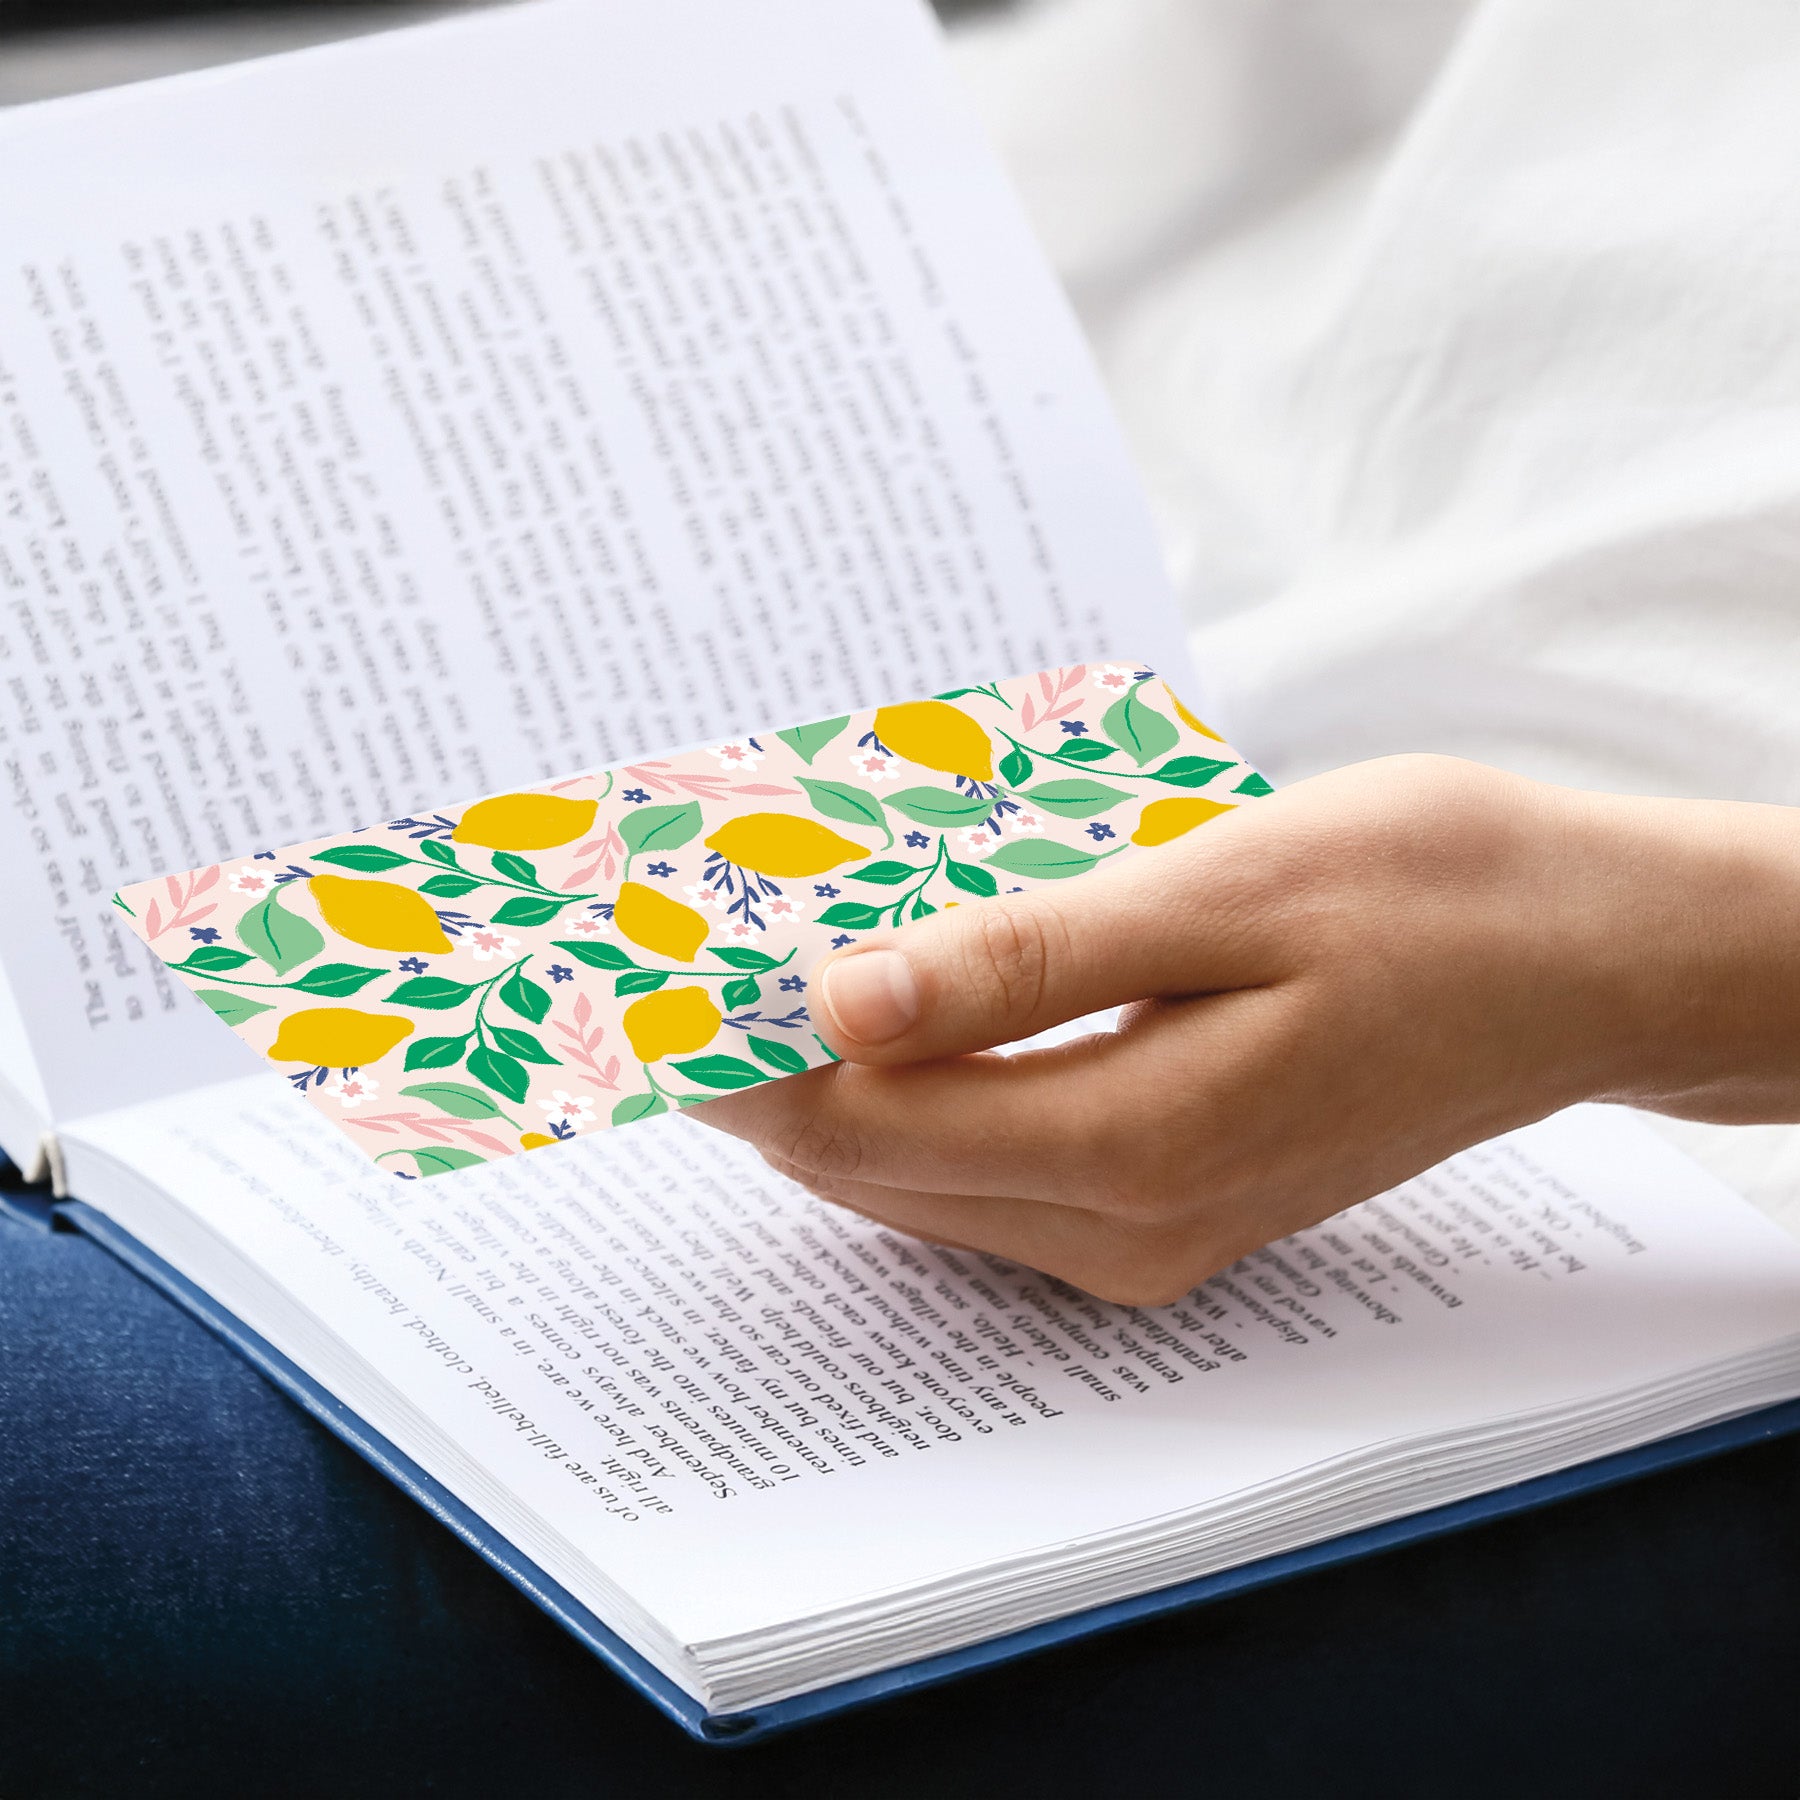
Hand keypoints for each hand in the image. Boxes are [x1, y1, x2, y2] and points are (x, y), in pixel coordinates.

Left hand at [697, 755, 1799, 1302]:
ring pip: (913, 1178)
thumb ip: (1028, 962)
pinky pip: (980, 1172)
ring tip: (730, 975)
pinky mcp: (1162, 1204)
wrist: (1580, 962)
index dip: (733, 1049)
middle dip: (749, 1069)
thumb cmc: (1430, 896)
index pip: (860, 1122)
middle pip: (867, 1164)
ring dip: (816, 1085)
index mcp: (1135, 1147)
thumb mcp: (1226, 894)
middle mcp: (1124, 1224)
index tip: (632, 969)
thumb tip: (840, 1006)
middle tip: (650, 960)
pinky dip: (903, 1099)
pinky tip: (872, 1018)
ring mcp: (1144, 1232)